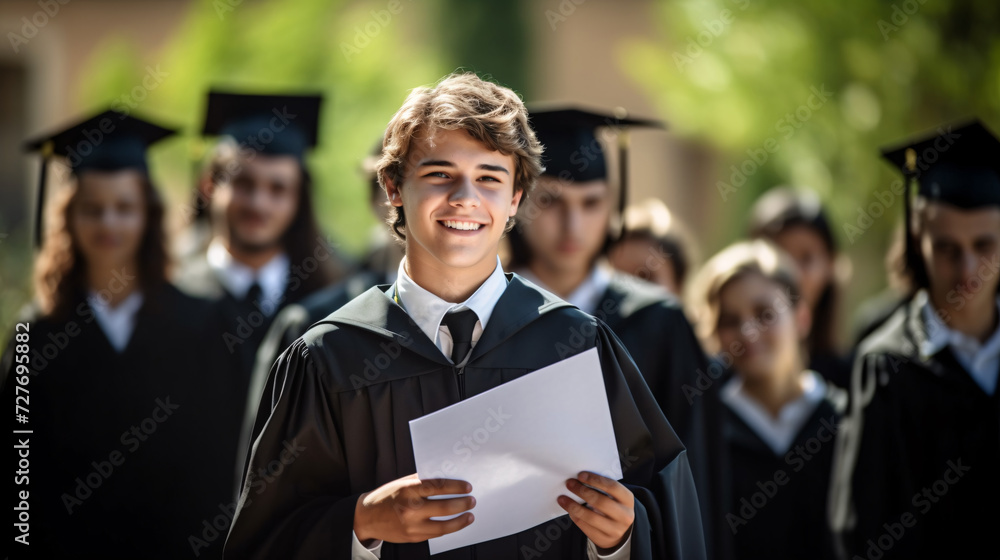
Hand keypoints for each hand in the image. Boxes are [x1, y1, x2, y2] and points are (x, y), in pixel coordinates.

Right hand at [354, 473, 474, 543]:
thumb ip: (422, 482)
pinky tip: (456, 524)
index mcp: (408, 490)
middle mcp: (410, 508)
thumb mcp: (402, 483)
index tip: (467, 487)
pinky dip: (449, 529)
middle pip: (444, 507)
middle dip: (462, 504)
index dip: (456, 487)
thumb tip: (447, 479)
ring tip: (470, 515)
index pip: (438, 487)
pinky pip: (436, 534)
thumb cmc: (386, 496)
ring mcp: (412, 525)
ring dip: (460, 520)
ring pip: (443, 526)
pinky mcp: (413, 537)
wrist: (367, 517)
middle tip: (472, 500)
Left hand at [557, 471, 633, 550]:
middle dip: (582, 491)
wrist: (621, 532)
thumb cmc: (613, 507)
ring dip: (573, 506)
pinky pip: (586, 527)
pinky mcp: (604, 539)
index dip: (595, 480)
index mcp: (627, 500)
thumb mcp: (615, 497)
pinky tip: (569, 510)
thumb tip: (579, 479)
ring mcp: (615, 530)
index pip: (612, 487)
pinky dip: (575, 517)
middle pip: (600, 502)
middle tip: (569, 483)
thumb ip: (602, 489)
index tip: (580, 475)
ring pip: (591, 517)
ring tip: (562, 498)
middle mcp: (625, 516)